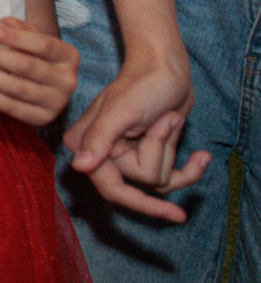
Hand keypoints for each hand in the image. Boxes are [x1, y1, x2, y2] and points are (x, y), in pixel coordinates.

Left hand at [0, 14, 77, 127]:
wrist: (48, 88)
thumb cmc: (35, 56)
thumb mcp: (31, 39)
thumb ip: (18, 29)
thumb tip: (0, 26)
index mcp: (68, 56)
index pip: (42, 44)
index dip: (14, 38)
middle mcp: (67, 80)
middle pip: (27, 66)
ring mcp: (57, 102)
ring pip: (17, 88)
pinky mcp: (42, 118)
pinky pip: (11, 107)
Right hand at [65, 56, 210, 221]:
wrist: (165, 67)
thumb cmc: (143, 83)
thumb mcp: (121, 111)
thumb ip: (99, 139)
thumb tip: (80, 167)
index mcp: (88, 146)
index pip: (113, 189)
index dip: (143, 204)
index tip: (174, 214)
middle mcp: (103, 155)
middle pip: (142, 182)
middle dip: (162, 152)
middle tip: (166, 119)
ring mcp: (126, 156)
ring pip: (158, 179)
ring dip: (172, 148)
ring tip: (171, 118)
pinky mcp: (148, 154)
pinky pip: (170, 177)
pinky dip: (190, 167)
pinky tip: (202, 156)